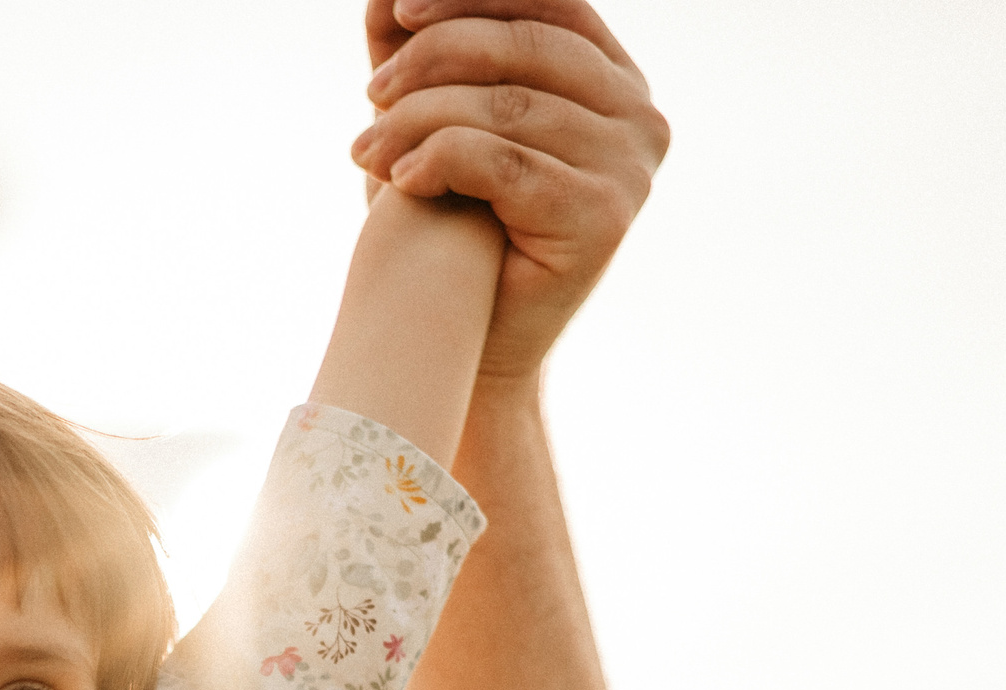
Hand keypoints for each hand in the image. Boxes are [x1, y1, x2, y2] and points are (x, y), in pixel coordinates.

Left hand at [354, 0, 668, 385]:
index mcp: (611, 78)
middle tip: (372, 94)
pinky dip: (438, 162)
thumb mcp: (433, 120)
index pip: (548, 4)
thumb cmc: (453, 226)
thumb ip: (419, 50)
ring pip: (508, 107)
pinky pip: (504, 164)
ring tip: (368, 151)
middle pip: (525, 47)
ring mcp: (630, 168)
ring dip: (419, 120)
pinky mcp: (604, 218)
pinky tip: (400, 181)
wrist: (471, 340)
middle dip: (433, 60)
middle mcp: (638, 115)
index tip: (401, 10)